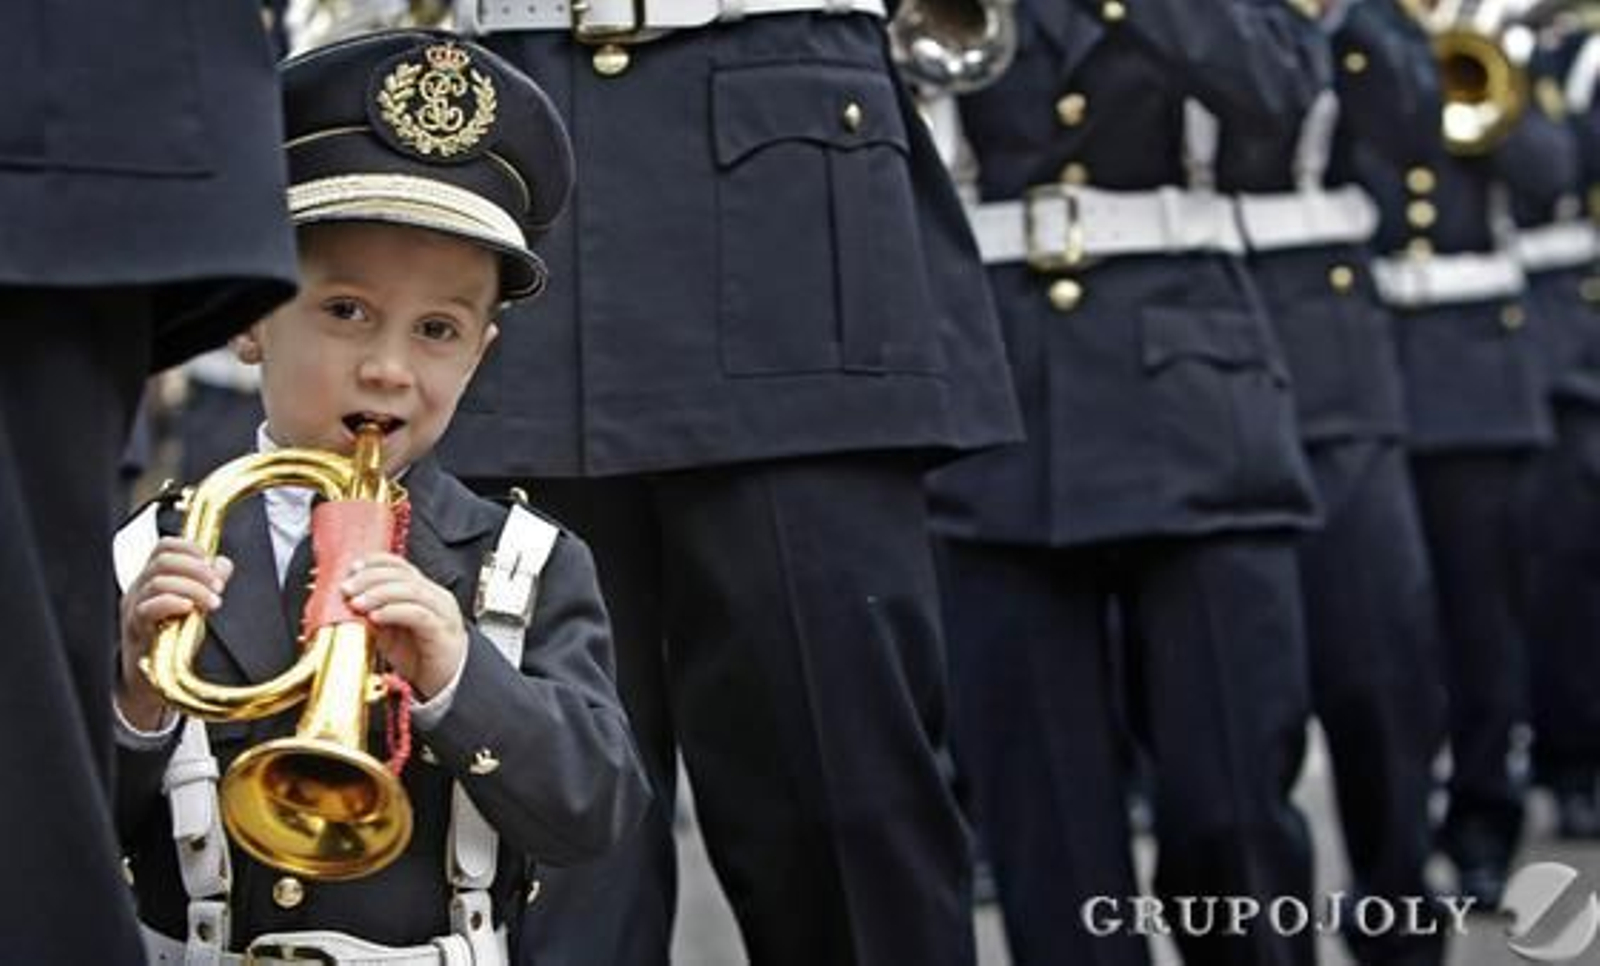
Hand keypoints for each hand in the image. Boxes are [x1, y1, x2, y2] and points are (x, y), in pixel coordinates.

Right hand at [117, 538, 232, 729]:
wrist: (150, 679)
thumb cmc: (170, 639)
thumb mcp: (195, 605)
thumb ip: (208, 582)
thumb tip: (223, 563)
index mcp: (153, 577)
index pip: (165, 547)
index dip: (190, 547)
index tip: (212, 561)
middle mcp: (140, 589)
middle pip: (163, 560)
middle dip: (197, 568)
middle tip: (219, 584)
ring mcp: (134, 608)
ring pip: (158, 581)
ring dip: (193, 587)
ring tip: (213, 601)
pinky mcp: (136, 630)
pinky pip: (149, 608)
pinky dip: (173, 603)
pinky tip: (191, 609)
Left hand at [341, 553, 467, 698]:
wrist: (446, 683)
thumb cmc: (421, 658)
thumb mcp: (390, 635)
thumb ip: (375, 617)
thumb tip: (351, 603)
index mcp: (423, 592)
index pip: (400, 566)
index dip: (375, 563)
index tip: (352, 569)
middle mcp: (435, 597)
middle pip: (403, 575)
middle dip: (370, 578)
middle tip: (348, 588)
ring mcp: (441, 612)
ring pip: (410, 590)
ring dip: (378, 594)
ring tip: (357, 603)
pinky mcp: (442, 630)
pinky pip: (417, 614)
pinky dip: (393, 611)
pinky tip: (376, 617)